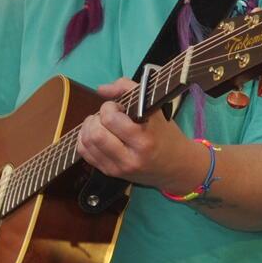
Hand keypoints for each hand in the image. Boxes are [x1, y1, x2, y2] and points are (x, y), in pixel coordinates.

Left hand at [74, 80, 200, 191]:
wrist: (176, 167)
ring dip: (88, 127)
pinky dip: (85, 139)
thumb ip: (127, 89)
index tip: (119, 107)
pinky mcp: (110, 173)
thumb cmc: (165, 134)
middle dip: (96, 118)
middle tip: (107, 116)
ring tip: (101, 124)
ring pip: (87, 143)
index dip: (109, 107)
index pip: (110, 119)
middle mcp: (130, 157)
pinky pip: (85, 154)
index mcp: (144, 140)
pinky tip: (97, 134)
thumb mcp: (154, 109)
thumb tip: (100, 89)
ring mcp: (119, 168)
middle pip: (95, 133)